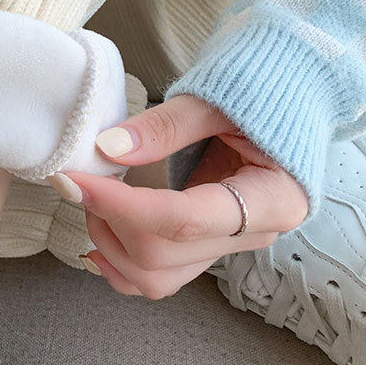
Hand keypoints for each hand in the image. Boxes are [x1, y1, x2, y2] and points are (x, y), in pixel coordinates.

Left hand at [57, 94, 308, 298]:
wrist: (290, 92)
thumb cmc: (261, 88)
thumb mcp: (215, 97)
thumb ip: (164, 125)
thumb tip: (107, 149)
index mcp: (273, 197)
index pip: (183, 220)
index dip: (121, 205)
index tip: (75, 180)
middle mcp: (257, 232)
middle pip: (166, 253)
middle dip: (109, 220)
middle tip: (78, 179)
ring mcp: (234, 242)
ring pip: (162, 276)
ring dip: (112, 246)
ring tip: (91, 200)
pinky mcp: (213, 242)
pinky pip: (165, 274)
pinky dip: (124, 264)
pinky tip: (98, 241)